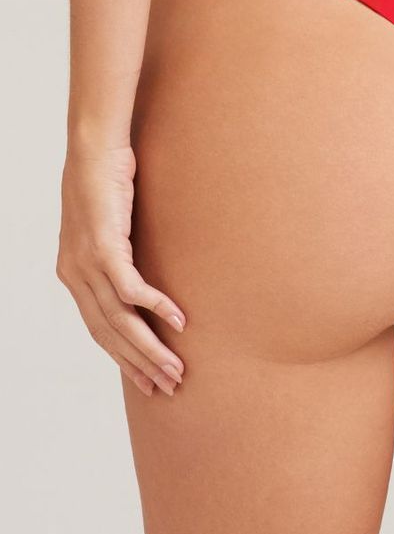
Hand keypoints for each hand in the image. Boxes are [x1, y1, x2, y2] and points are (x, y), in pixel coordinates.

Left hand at [56, 144, 185, 397]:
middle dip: (141, 364)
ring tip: (177, 366)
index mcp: (73, 277)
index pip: (100, 332)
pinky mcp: (103, 247)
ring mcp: (86, 263)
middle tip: (170, 385)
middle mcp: (74, 276)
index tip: (149, 382)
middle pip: (110, 335)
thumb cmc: (106, 185)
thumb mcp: (111, 231)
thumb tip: (145, 285)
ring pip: (120, 320)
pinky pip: (131, 289)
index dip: (125, 360)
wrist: (92, 149)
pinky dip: (157, 307)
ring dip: (151, 347)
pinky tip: (179, 320)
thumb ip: (120, 261)